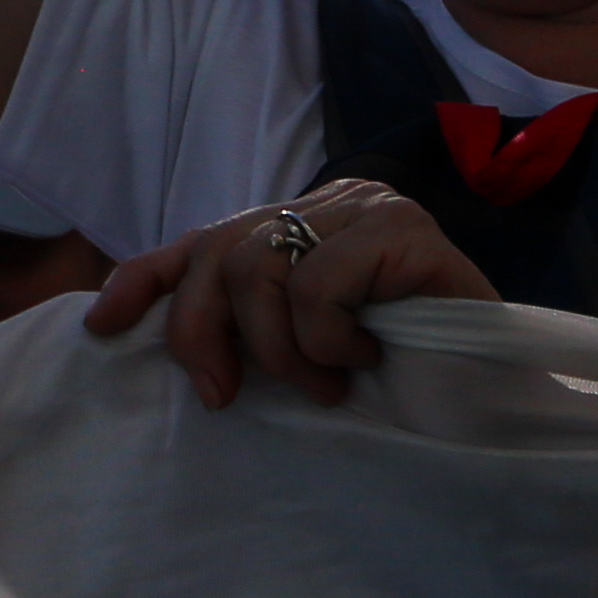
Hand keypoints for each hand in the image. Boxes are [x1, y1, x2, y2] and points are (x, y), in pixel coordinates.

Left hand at [78, 176, 490, 407]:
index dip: (144, 279)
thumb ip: (243, 327)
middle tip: (221, 396)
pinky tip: (366, 360)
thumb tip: (148, 340)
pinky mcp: (405, 229)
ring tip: (324, 384)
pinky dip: (329, 341)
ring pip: (260, 269)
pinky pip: (319, 286)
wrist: (497, 390)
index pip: (200, 240)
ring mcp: (368, 207)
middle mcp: (326, 200)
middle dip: (202, 334)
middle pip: (217, 255)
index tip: (100, 326)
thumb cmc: (399, 374)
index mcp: (295, 224)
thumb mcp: (301, 349)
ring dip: (280, 351)